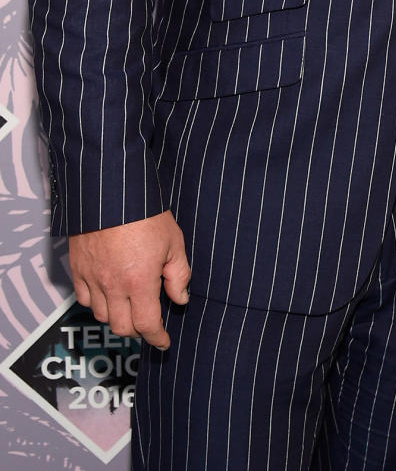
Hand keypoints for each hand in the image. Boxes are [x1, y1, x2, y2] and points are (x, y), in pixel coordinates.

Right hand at [69, 210, 190, 348]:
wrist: (113, 192)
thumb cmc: (147, 213)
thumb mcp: (174, 242)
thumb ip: (178, 275)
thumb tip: (179, 299)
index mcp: (139, 282)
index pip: (147, 324)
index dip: (157, 337)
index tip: (163, 341)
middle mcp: (112, 286)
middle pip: (122, 327)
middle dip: (138, 330)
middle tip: (149, 322)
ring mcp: (92, 278)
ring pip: (102, 315)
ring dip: (117, 317)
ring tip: (130, 305)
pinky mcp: (78, 268)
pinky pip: (83, 298)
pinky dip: (96, 303)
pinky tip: (108, 293)